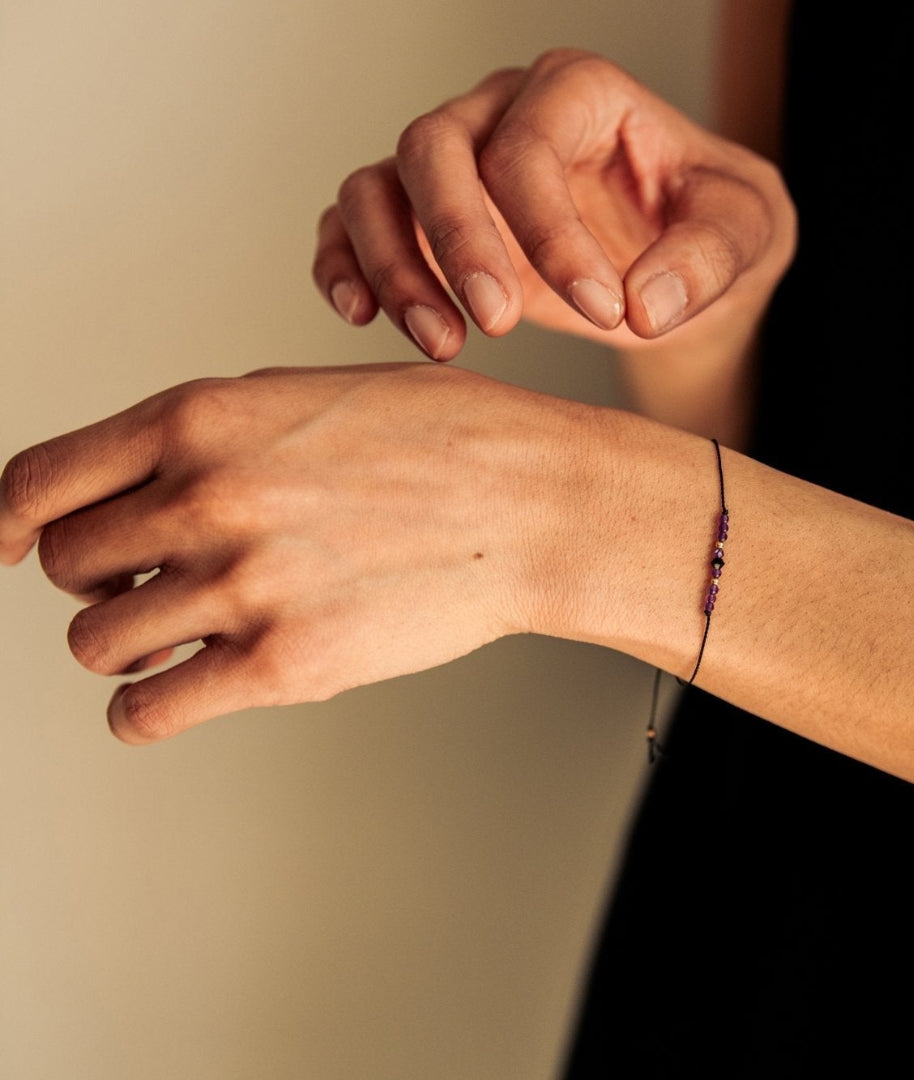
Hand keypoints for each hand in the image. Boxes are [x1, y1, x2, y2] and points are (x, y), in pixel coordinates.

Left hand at [0, 364, 596, 743]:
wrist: (533, 502)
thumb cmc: (442, 441)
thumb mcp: (306, 398)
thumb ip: (210, 438)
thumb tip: (140, 490)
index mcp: (202, 417)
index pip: (36, 481)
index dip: (9, 522)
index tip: (10, 547)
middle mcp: (206, 497)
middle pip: (63, 566)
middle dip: (99, 578)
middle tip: (149, 582)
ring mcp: (241, 584)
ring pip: (97, 641)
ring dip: (128, 641)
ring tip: (182, 631)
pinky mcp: (283, 665)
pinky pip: (145, 710)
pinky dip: (147, 706)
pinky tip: (185, 683)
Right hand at [312, 48, 794, 360]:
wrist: (677, 267)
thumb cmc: (708, 233)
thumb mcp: (745, 233)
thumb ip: (709, 256)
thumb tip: (644, 303)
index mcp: (579, 93)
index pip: (532, 147)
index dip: (553, 232)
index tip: (603, 309)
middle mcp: (500, 113)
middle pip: (433, 147)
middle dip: (457, 241)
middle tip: (496, 326)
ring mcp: (454, 166)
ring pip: (377, 186)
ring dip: (392, 267)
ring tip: (441, 344)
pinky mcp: (423, 221)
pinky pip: (354, 224)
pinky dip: (345, 266)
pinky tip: (364, 316)